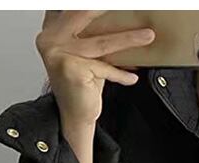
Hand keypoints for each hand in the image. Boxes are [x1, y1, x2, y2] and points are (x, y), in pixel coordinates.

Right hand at [35, 10, 155, 127]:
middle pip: (85, 15)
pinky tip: (131, 77)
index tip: (109, 2)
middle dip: (107, 7)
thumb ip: (92, 32)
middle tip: (130, 4)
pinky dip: (120, 74)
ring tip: (148, 36)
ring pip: (101, 43)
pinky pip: (104, 67)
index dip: (93, 5)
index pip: (74, 9)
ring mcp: (59, 54)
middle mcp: (50, 39)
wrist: (75, 115)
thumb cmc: (81, 85)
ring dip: (129, 39)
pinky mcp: (73, 70)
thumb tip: (119, 14)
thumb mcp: (86, 53)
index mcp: (51, 30)